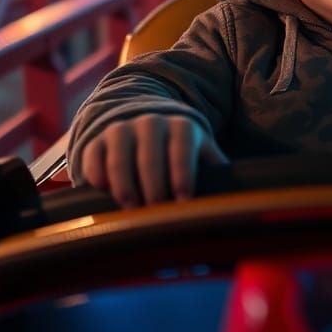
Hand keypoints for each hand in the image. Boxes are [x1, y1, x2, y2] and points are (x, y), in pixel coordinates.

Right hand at [80, 113, 227, 207]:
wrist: (145, 125)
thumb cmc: (180, 150)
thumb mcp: (201, 153)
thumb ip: (216, 169)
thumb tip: (237, 196)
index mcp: (181, 126)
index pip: (183, 145)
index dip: (183, 172)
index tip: (184, 199)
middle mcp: (151, 123)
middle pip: (150, 153)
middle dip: (154, 183)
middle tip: (156, 209)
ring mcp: (123, 129)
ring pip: (120, 154)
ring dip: (124, 182)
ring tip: (130, 207)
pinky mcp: (98, 140)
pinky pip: (94, 155)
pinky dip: (97, 173)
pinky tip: (103, 190)